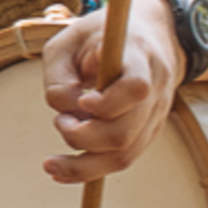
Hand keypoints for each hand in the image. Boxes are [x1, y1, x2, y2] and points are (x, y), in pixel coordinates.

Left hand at [40, 0, 184, 184]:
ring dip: (84, 165)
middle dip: (84, 138)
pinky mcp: (147, 131)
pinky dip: (90, 170)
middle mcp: (156, 89)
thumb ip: (59, 77)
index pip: (136, 88)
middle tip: (60, 122)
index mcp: (139, 57)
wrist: (149, 35)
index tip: (82, 102)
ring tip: (52, 162)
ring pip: (125, 155)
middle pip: (126, 132)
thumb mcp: (68, 41)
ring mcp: (155, 114)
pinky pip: (123, 159)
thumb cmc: (100, 37)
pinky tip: (62, 172)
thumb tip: (64, 114)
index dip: (108, 103)